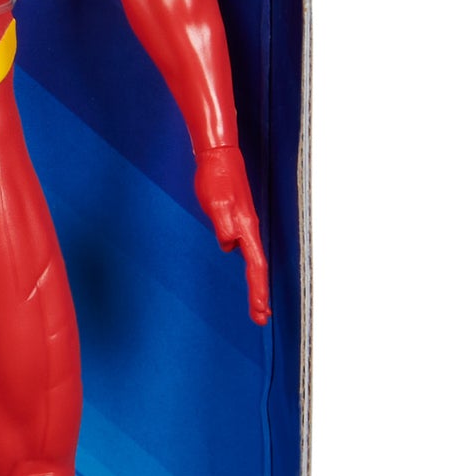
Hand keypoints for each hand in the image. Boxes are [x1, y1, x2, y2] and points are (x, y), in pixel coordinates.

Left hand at [194, 147, 270, 325]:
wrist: (218, 156)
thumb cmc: (215, 178)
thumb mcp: (215, 203)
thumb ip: (224, 224)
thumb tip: (229, 245)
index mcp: (245, 228)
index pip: (255, 265)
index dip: (258, 290)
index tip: (260, 311)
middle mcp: (249, 229)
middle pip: (258, 268)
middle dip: (259, 295)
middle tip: (260, 319)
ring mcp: (245, 226)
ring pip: (254, 261)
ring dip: (256, 284)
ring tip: (258, 306)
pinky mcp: (238, 221)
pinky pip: (247, 251)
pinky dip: (250, 268)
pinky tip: (248, 272)